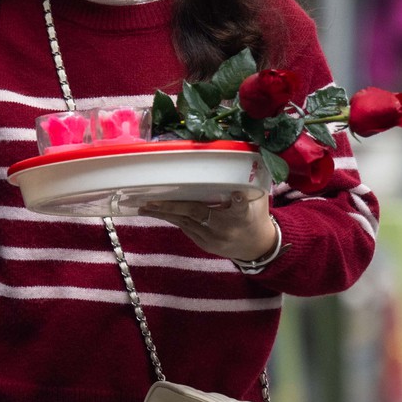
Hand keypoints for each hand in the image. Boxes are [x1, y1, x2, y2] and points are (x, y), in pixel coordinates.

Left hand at [143, 191, 278, 261]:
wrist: (255, 247)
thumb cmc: (254, 216)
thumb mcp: (257, 198)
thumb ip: (247, 182)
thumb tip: (238, 154)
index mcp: (244, 215)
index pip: (241, 208)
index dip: (238, 202)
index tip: (237, 195)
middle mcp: (226, 228)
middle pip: (198, 215)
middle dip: (174, 207)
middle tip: (152, 201)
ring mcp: (213, 239)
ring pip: (185, 223)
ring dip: (164, 214)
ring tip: (144, 207)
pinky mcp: (204, 244)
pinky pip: (185, 228)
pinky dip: (171, 218)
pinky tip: (156, 212)